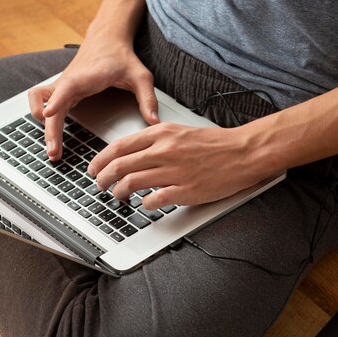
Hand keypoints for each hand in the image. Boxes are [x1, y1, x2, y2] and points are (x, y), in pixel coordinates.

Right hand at [28, 28, 158, 160]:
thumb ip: (148, 99)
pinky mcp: (61, 91)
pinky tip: (53, 134)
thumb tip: (154, 121)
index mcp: (84, 78)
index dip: (55, 101)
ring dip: (41, 124)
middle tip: (55, 154)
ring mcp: (62, 86)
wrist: (107, 39)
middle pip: (48, 105)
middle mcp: (68, 82)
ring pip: (39, 103)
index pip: (65, 89)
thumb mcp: (141, 76)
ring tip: (53, 147)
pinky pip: (43, 103)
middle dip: (49, 130)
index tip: (48, 114)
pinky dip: (42, 117)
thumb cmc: (121, 57)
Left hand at [88, 121, 266, 207]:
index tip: (94, 168)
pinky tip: (145, 204)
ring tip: (118, 196)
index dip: (100, 160)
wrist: (242, 152)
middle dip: (103, 178)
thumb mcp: (180, 131)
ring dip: (119, 192)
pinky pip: (154, 199)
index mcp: (161, 134)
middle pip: (120, 166)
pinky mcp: (185, 190)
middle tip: (100, 185)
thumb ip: (156, 140)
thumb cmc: (215, 143)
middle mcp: (164, 151)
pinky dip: (144, 204)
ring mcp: (174, 171)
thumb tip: (134, 152)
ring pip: (131, 183)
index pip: (119, 147)